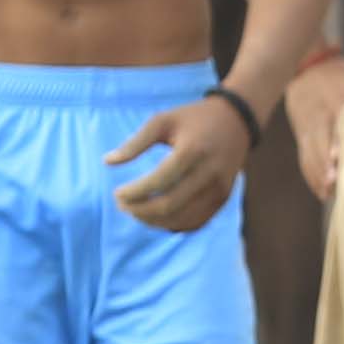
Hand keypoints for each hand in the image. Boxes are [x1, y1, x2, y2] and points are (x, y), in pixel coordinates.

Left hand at [105, 90, 252, 232]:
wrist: (236, 122)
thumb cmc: (193, 118)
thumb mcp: (163, 121)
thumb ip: (135, 142)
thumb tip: (107, 162)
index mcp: (193, 151)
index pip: (159, 182)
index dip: (135, 192)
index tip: (117, 193)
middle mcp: (209, 173)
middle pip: (169, 205)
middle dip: (140, 210)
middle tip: (122, 205)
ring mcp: (219, 189)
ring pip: (182, 218)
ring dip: (154, 221)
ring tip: (135, 211)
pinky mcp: (223, 199)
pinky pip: (196, 222)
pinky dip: (173, 224)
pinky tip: (156, 217)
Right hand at [287, 51, 343, 200]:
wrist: (308, 70)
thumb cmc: (339, 78)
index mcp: (329, 102)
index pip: (331, 125)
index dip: (334, 144)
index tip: (339, 159)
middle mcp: (314, 118)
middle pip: (317, 144)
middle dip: (324, 165)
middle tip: (334, 183)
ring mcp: (305, 129)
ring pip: (309, 155)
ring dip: (318, 176)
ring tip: (330, 193)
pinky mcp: (301, 137)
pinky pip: (304, 159)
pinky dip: (312, 176)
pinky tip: (323, 192)